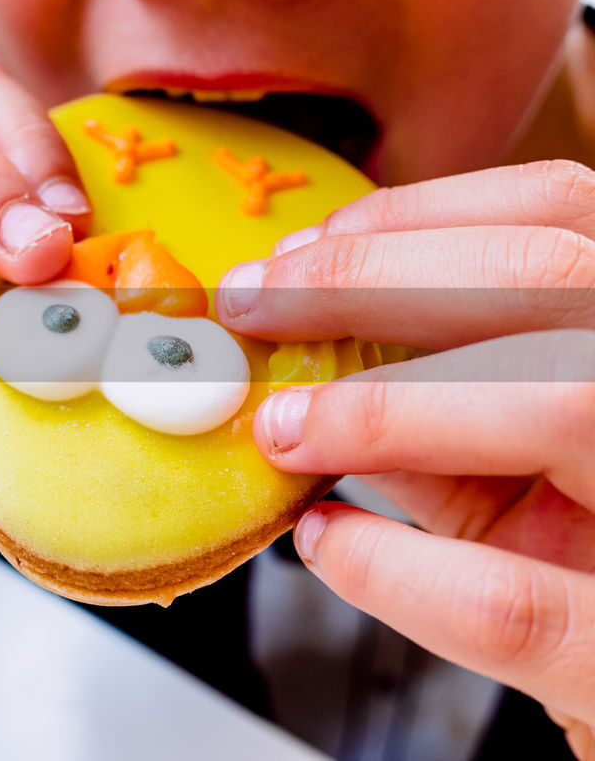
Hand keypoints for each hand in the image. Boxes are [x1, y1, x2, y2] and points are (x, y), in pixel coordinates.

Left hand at [218, 160, 594, 757]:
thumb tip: (299, 348)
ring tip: (285, 429)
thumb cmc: (573, 541)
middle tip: (252, 309)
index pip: (554, 212)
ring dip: (385, 407)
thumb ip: (428, 395)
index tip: (290, 257)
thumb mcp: (507, 453)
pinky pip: (508, 603)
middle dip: (365, 281)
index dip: (408, 221)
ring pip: (561, 402)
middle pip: (543, 274)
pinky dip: (390, 567)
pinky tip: (326, 542)